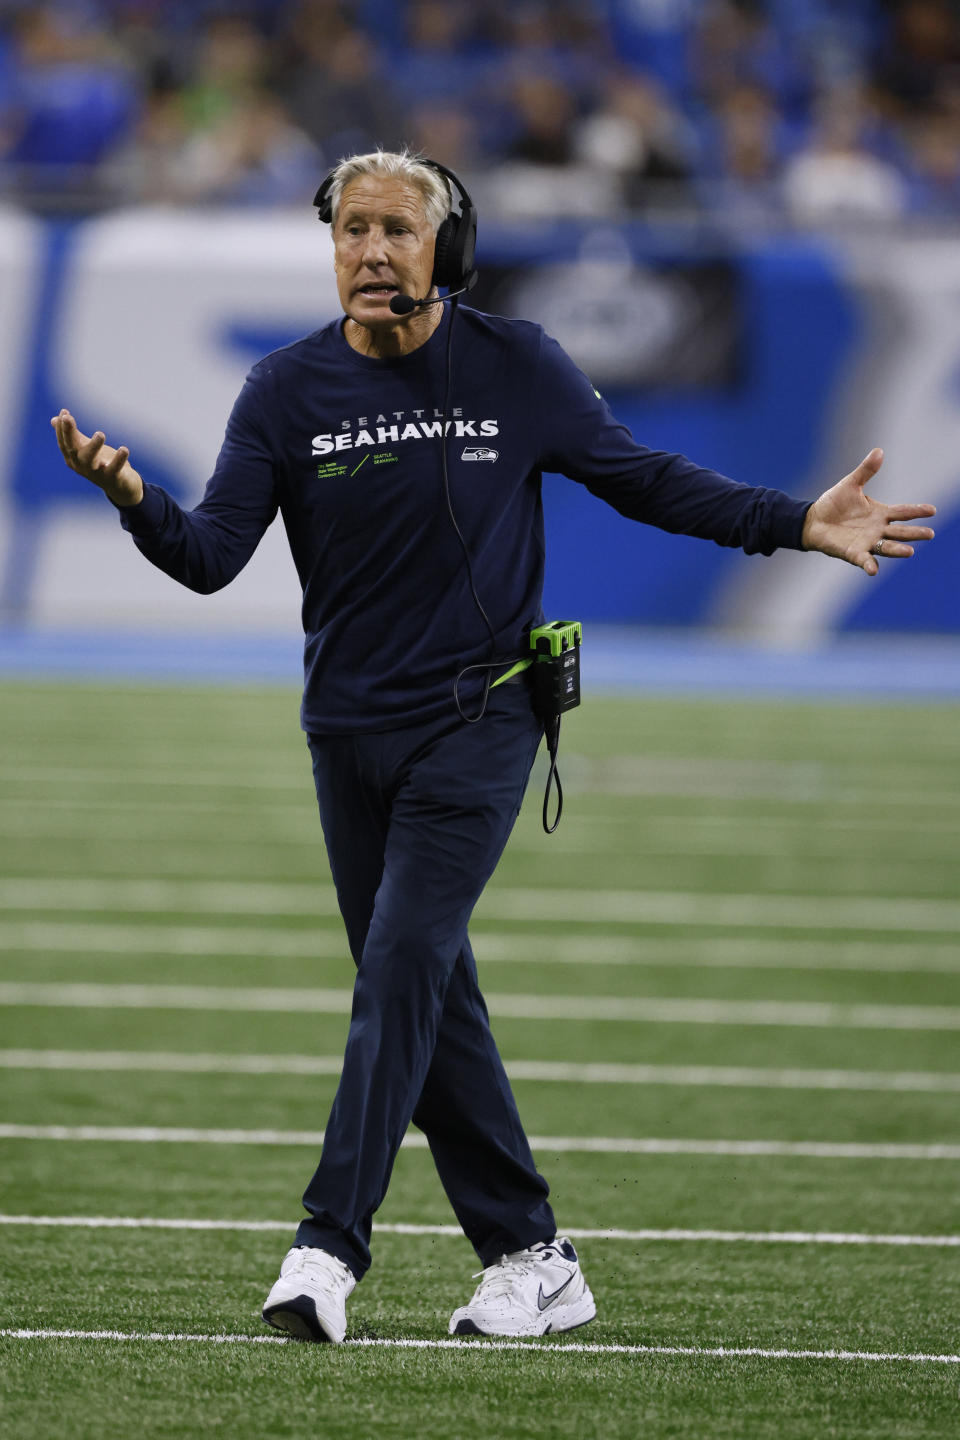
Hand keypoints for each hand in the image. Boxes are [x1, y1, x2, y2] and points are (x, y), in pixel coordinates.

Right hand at [50, 409, 143, 506]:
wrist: (120, 487)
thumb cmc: (101, 464)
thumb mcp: (85, 448)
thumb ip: (73, 435)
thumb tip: (53, 419)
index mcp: (73, 458)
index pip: (64, 442)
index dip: (61, 428)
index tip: (64, 412)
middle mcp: (82, 466)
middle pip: (72, 449)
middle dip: (69, 433)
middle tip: (68, 418)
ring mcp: (96, 473)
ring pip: (91, 460)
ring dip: (94, 447)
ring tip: (100, 434)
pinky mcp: (113, 478)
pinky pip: (114, 469)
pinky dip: (119, 460)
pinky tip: (124, 449)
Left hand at [801, 448, 934, 576]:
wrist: (813, 520)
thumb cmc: (834, 503)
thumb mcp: (851, 484)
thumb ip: (866, 471)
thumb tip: (879, 451)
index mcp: (880, 513)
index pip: (903, 512)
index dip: (917, 511)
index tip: (932, 510)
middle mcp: (878, 529)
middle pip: (900, 531)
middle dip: (915, 533)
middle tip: (930, 534)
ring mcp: (867, 542)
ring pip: (887, 547)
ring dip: (897, 549)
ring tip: (910, 551)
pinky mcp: (853, 552)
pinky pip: (863, 560)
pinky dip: (869, 564)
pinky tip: (873, 570)